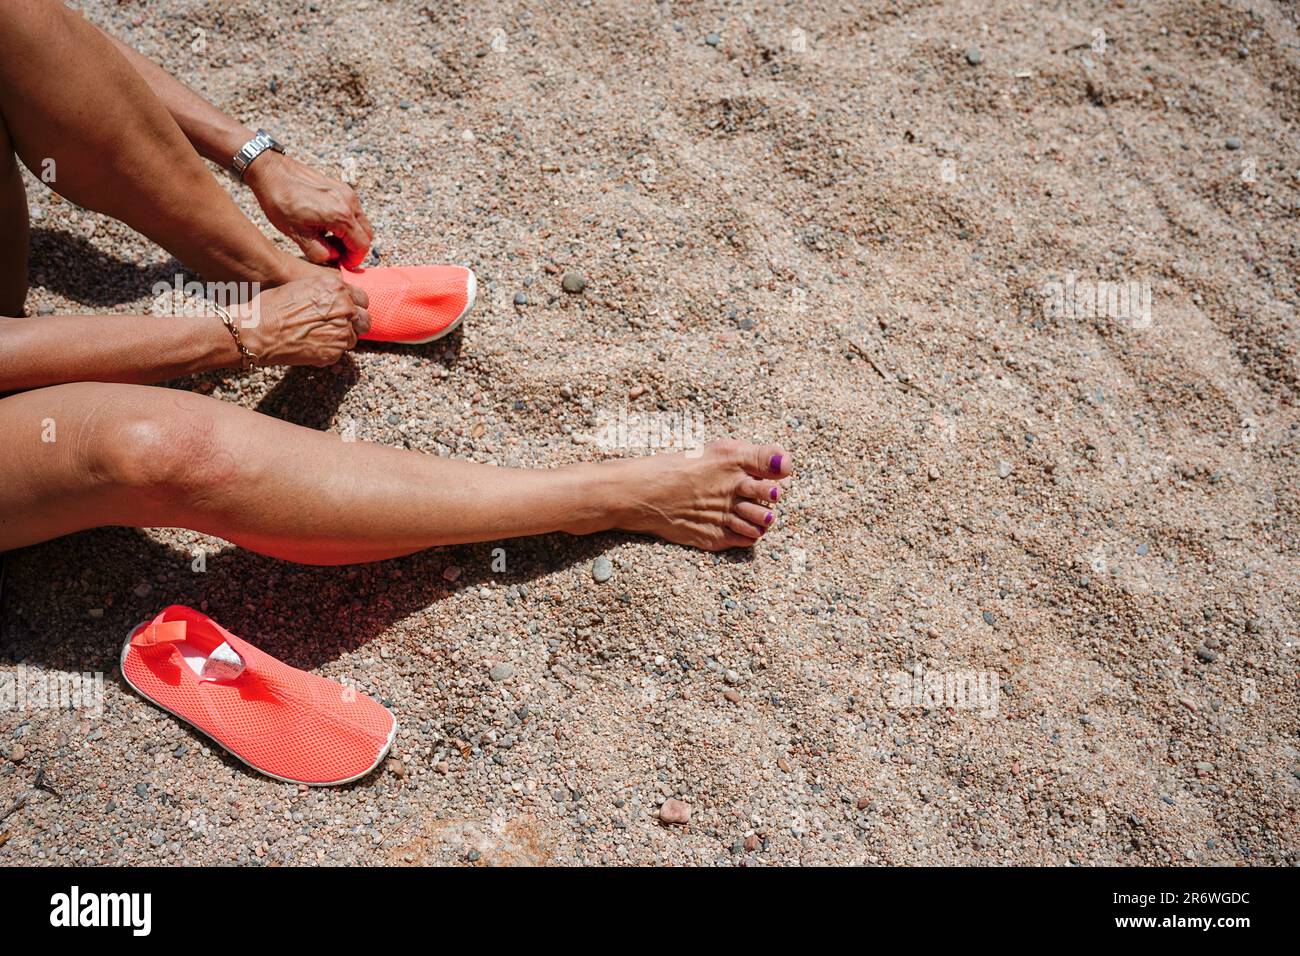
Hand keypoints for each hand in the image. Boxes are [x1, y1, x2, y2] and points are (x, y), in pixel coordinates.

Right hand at [235, 275, 369, 367]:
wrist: (258, 330)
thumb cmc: (272, 306)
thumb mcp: (302, 287)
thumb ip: (327, 293)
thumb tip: (340, 300)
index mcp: (336, 289)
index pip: (362, 299)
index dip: (354, 306)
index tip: (347, 312)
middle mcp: (344, 308)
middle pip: (364, 320)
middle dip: (354, 324)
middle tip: (337, 327)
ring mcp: (342, 331)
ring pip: (354, 338)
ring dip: (341, 339)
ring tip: (318, 337)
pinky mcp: (335, 351)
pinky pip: (340, 353)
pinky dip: (329, 351)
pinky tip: (311, 346)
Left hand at [244, 152, 373, 268]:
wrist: (271, 170)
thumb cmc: (280, 199)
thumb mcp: (296, 233)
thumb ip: (319, 251)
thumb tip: (333, 258)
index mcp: (340, 216)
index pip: (362, 246)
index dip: (353, 260)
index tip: (342, 263)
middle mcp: (348, 203)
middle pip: (366, 235)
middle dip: (355, 248)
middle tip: (336, 253)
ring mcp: (346, 193)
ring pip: (361, 223)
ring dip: (351, 235)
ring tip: (329, 239)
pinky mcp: (341, 187)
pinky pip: (353, 210)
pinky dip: (347, 222)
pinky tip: (327, 224)